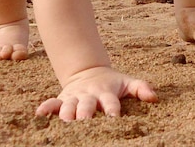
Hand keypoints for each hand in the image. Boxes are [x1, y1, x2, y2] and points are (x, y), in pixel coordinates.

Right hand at [35, 66, 157, 120]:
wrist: (89, 71)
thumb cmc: (113, 83)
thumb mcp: (128, 82)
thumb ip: (141, 88)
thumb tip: (154, 97)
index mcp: (106, 92)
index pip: (111, 102)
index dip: (112, 109)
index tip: (114, 118)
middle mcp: (89, 95)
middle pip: (87, 105)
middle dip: (86, 113)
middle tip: (85, 122)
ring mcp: (74, 97)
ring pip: (68, 106)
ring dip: (66, 114)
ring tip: (64, 123)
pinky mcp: (62, 99)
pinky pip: (52, 103)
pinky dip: (46, 108)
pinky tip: (39, 115)